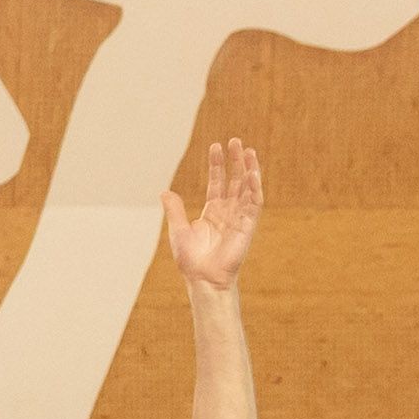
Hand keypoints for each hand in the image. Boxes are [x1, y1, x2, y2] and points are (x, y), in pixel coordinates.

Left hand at [166, 136, 259, 295]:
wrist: (202, 277)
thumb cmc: (190, 258)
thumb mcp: (178, 229)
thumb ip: (174, 210)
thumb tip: (164, 191)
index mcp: (212, 211)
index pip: (217, 182)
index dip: (217, 165)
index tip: (215, 147)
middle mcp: (228, 211)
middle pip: (234, 180)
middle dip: (235, 161)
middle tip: (235, 141)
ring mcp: (239, 217)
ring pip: (247, 188)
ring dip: (249, 169)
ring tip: (248, 150)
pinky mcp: (248, 225)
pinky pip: (254, 203)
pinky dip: (255, 188)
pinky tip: (253, 173)